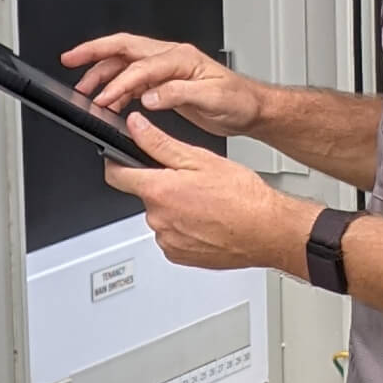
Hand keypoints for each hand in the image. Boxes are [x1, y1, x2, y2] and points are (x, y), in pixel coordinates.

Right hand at [62, 33, 262, 138]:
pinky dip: (117, 89)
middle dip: (94, 52)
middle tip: (70, 60)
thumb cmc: (237, 100)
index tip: (103, 99)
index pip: (140, 66)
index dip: (119, 82)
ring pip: (125, 64)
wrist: (251, 108)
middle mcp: (171, 58)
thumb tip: (149, 96)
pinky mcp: (165, 82)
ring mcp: (166, 69)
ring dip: (102, 74)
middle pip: (123, 48)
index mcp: (180, 57)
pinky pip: (133, 80)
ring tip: (84, 89)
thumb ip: (178, 94)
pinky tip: (109, 102)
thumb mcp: (212, 97)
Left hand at [105, 112, 303, 271]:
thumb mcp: (199, 158)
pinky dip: (184, 228)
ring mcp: (168, 240)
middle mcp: (158, 219)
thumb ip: (159, 143)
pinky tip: (206, 221)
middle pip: (144, 195)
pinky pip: (172, 237)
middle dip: (160, 186)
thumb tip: (135, 127)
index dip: (114, 162)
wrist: (268, 230)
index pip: (116, 175)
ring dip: (174, 208)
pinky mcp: (179, 256)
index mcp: (159, 191)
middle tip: (190, 181)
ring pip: (160, 216)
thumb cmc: (241, 195)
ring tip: (204, 202)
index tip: (118, 158)